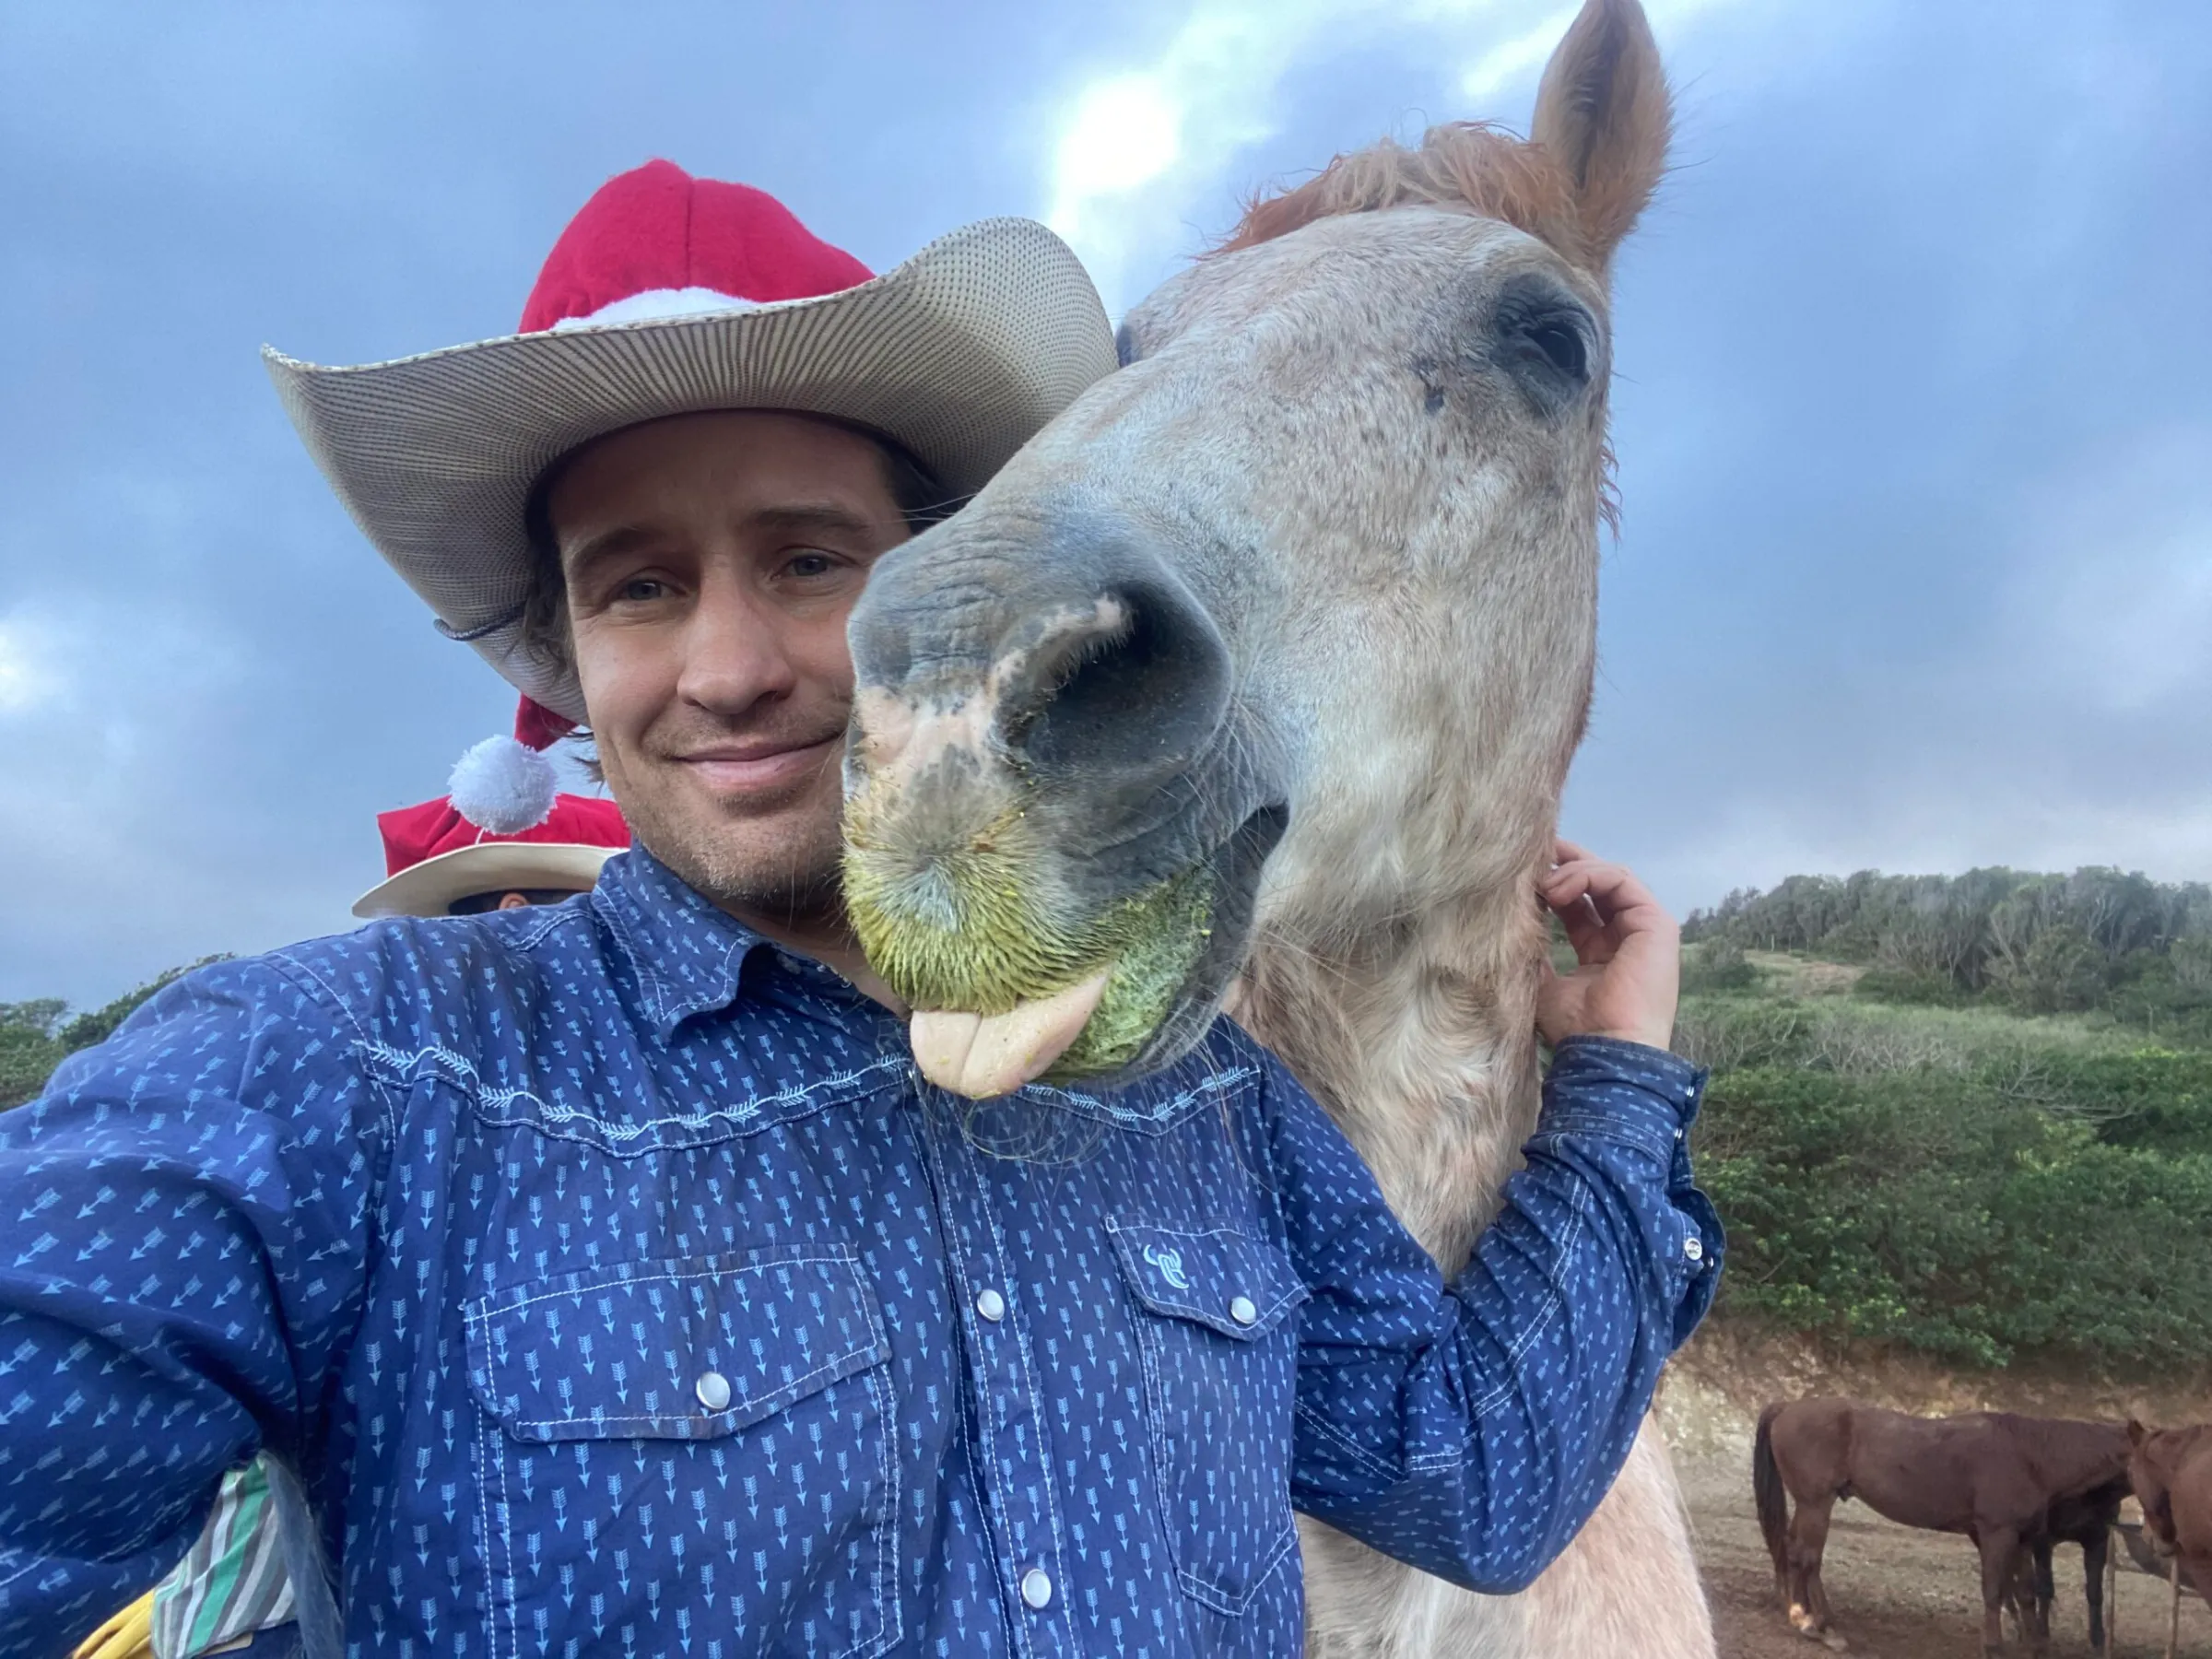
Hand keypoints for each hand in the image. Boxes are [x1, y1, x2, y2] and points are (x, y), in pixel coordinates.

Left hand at [1535, 839, 1679, 1051]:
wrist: (1605, 1049)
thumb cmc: (1575, 1028)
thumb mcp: (1542, 984)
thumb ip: (1533, 954)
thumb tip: (1508, 926)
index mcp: (1600, 954)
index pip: (1577, 906)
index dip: (1552, 885)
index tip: (1522, 874)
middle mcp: (1624, 938)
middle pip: (1596, 885)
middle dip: (1564, 864)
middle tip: (1533, 853)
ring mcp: (1644, 929)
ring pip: (1608, 877)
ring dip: (1571, 872)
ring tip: (1542, 885)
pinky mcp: (1656, 923)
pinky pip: (1621, 880)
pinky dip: (1588, 875)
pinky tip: (1559, 888)